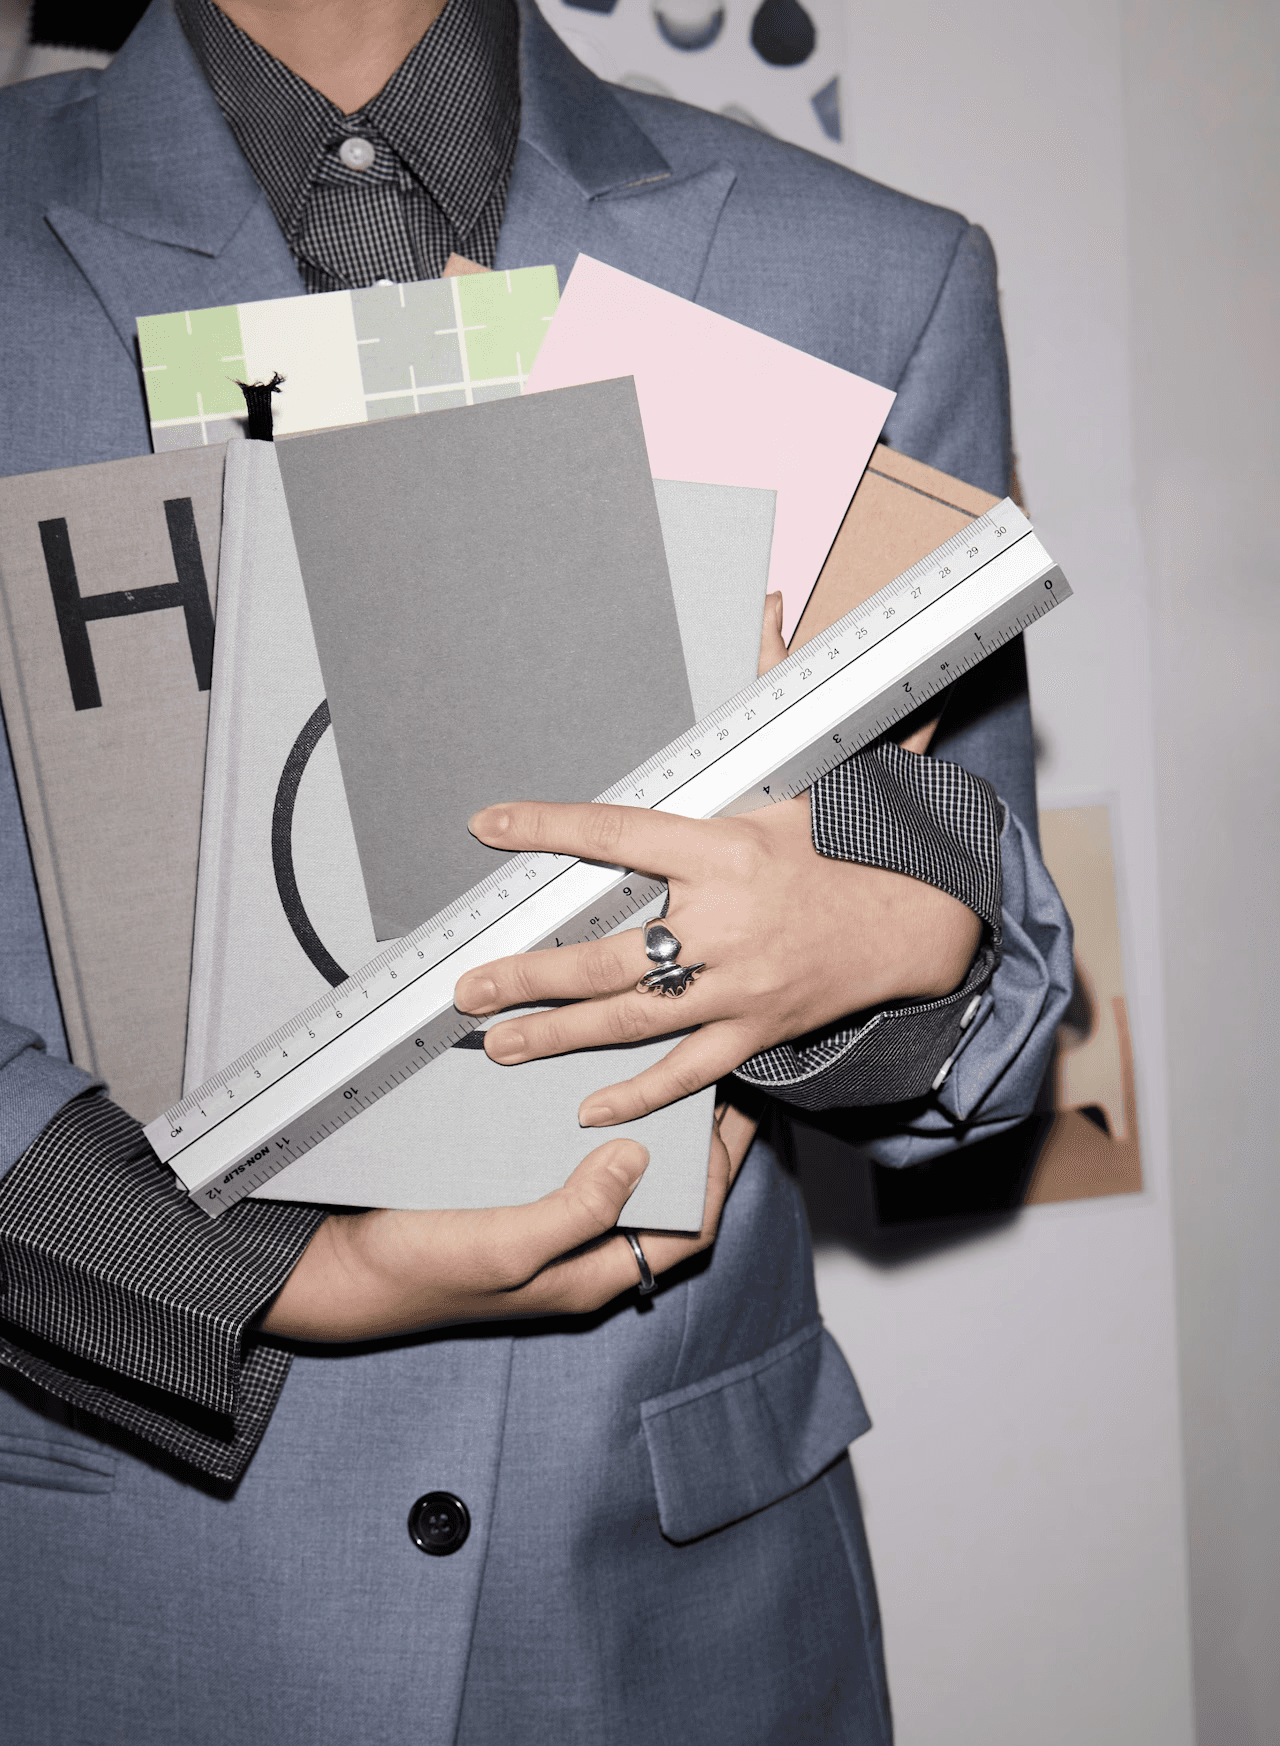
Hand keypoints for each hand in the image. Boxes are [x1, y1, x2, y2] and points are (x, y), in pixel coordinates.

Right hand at [261, 1113, 747, 1343]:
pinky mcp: (516, 1194)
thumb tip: (640, 1161)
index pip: (690, 1228)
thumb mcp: (506, 1248)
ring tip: (666, 1070)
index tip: (734, 1114)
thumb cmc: (420, 1272)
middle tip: (715, 1080)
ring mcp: (550, 1221)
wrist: (338, 1267)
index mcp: (593, 1274)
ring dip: (650, 1127)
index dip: (722, 1174)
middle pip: (667, 1197)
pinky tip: (591, 1083)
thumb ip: (577, 1212)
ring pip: (624, 1173)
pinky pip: (574, 1158)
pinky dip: (593, 1122)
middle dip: (698, 1143)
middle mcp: (581, 1250)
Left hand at [454, 792, 980, 1126]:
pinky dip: (638, 1094)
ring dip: (559, 1035)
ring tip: (501, 1043)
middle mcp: (725, 925)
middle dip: (528, 975)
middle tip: (469, 989)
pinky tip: (589, 1108)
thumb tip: (629, 813)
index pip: (615, 836)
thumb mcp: (772, 810)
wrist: (912, 919)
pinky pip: (688, 1072)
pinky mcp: (756, 1030)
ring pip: (632, 1020)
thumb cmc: (841, 858)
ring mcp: (740, 987)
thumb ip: (699, 819)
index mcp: (723, 854)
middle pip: (605, 956)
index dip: (547, 828)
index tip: (489, 825)